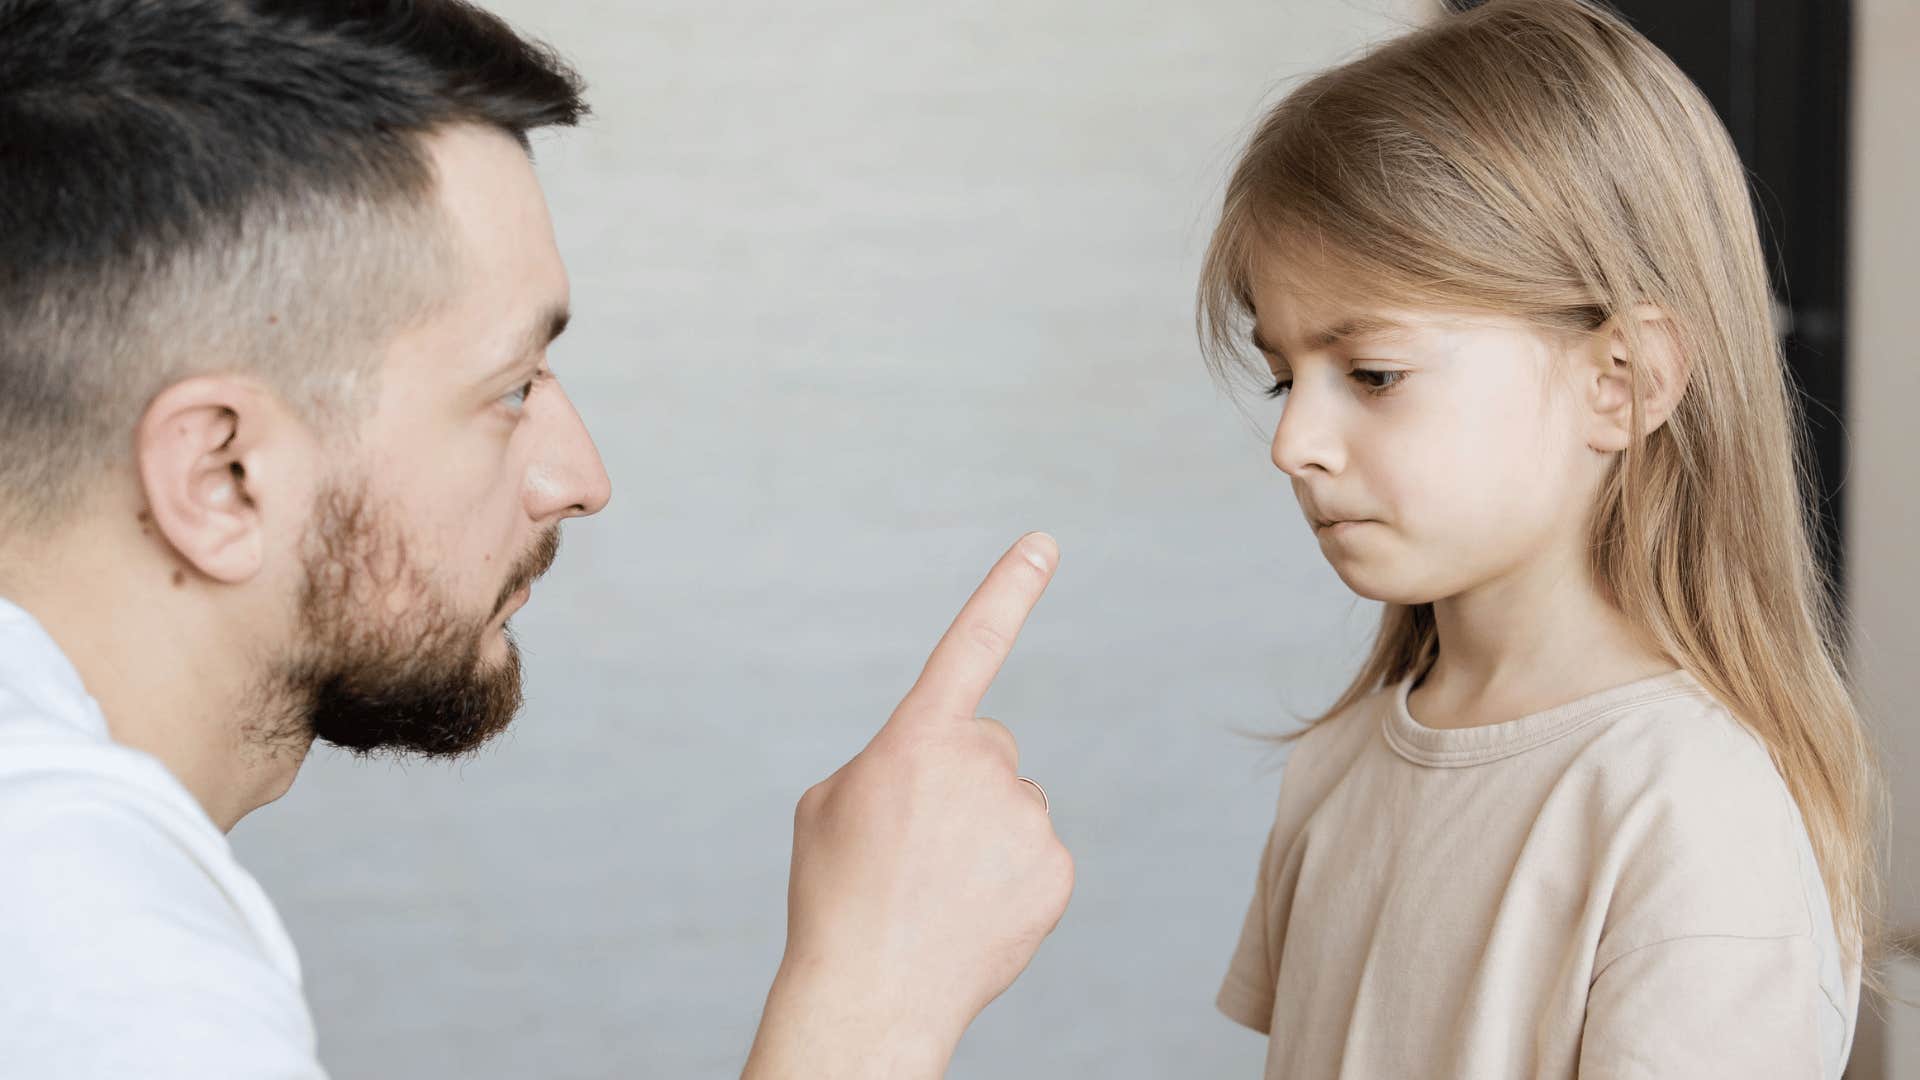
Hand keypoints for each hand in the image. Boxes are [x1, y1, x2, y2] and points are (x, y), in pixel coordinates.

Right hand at [742, 533, 1072, 1079]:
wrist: (872, 995)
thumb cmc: (836, 895)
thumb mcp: (831, 804)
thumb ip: (891, 760)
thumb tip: (937, 770)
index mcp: (918, 739)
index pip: (970, 645)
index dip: (1008, 589)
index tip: (1046, 541)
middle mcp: (984, 765)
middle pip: (986, 747)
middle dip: (959, 781)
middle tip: (915, 845)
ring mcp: (1027, 818)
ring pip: (1011, 804)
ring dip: (981, 834)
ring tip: (936, 888)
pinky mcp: (1057, 870)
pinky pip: (1035, 853)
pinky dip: (1009, 877)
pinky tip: (970, 911)